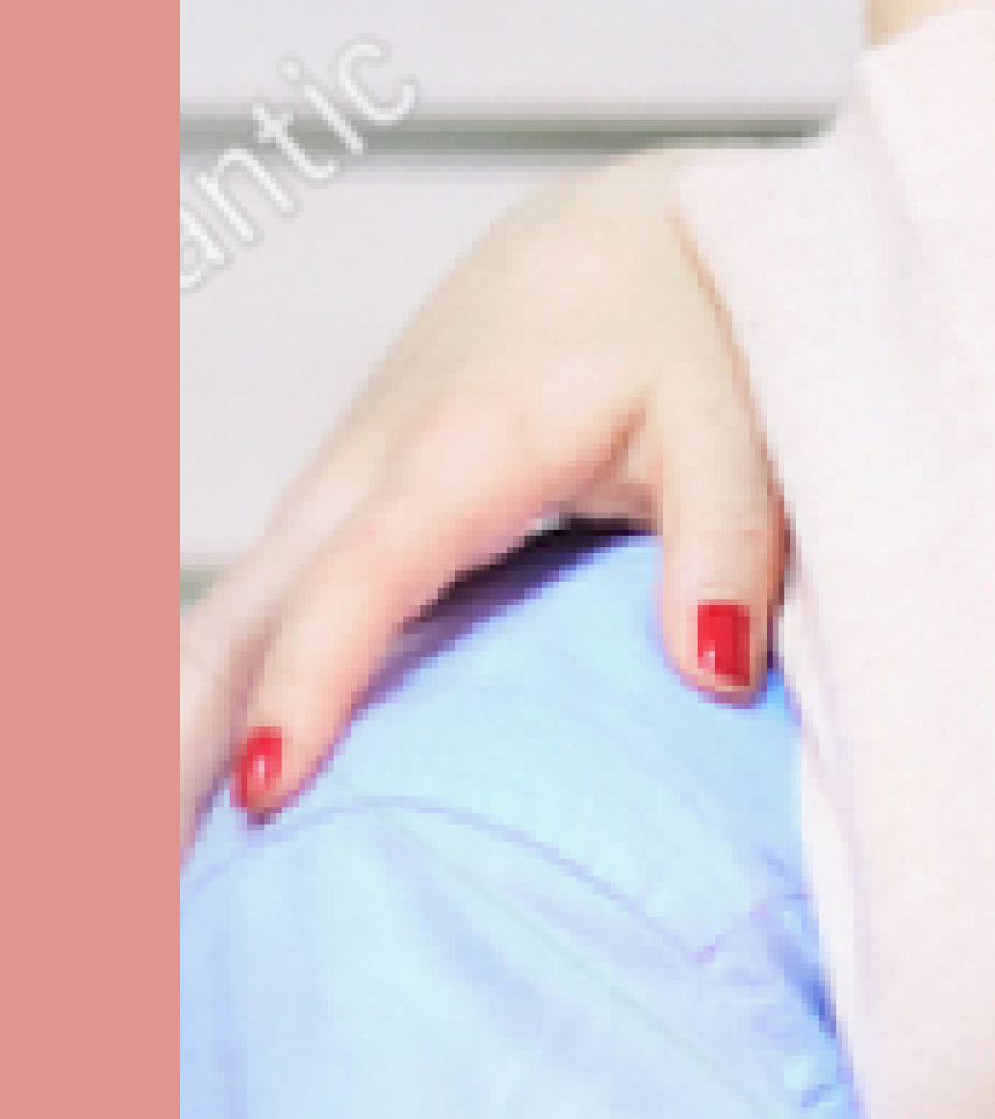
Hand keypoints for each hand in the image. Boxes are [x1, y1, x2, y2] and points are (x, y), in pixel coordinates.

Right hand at [177, 152, 779, 844]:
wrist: (631, 228)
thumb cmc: (694, 319)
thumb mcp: (736, 417)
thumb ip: (729, 540)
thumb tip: (715, 668)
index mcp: (462, 450)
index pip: (357, 579)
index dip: (309, 682)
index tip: (266, 788)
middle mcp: (367, 470)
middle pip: (234, 619)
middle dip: (162, 739)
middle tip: (135, 890)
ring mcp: (338, 491)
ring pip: (221, 624)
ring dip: (162, 735)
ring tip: (135, 879)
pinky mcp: (339, 511)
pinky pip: (252, 620)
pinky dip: (204, 703)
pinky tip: (190, 808)